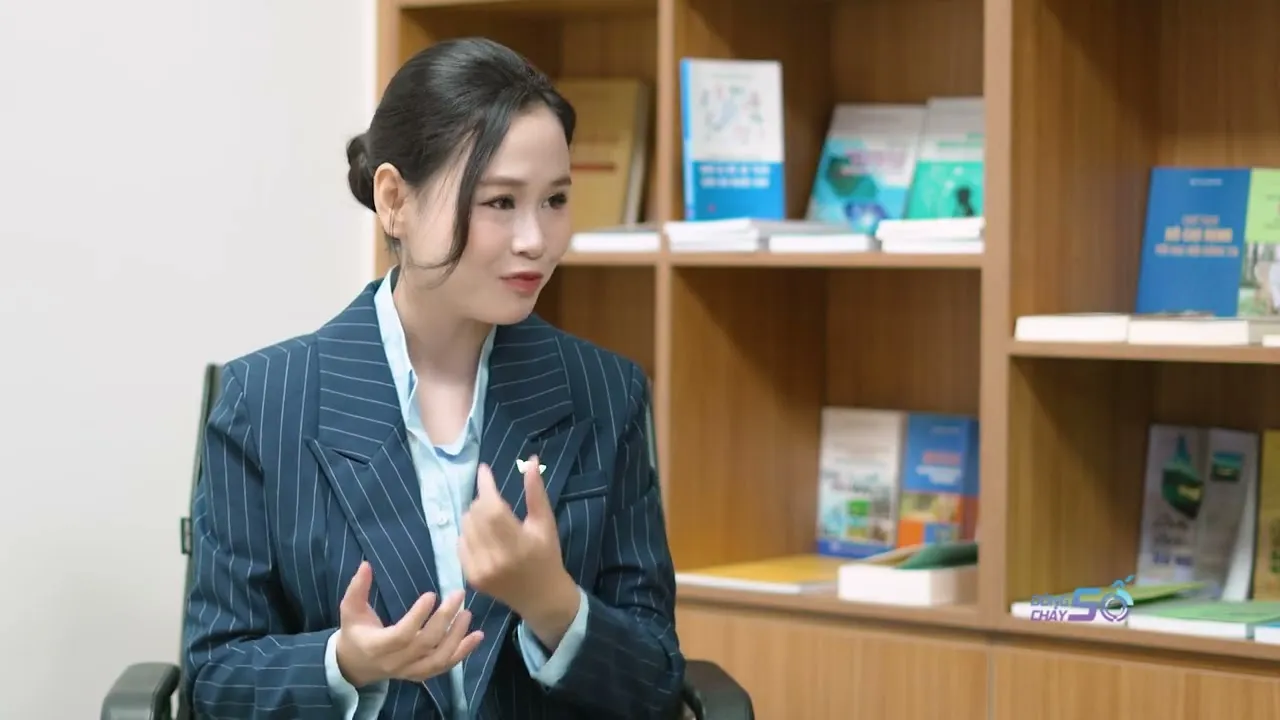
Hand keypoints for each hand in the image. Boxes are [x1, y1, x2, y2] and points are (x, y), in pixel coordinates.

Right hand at [335, 561, 483, 687]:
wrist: (354, 666)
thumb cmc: (354, 632)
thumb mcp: (349, 610)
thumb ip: (357, 588)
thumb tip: (366, 564)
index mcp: (376, 646)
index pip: (401, 635)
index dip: (418, 617)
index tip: (431, 595)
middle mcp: (395, 662)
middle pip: (425, 644)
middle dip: (444, 619)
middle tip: (457, 595)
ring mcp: (409, 671)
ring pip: (438, 659)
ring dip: (457, 637)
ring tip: (467, 613)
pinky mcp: (420, 674)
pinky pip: (444, 666)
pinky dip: (463, 652)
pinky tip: (477, 636)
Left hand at [459, 456, 575, 623]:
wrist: (541, 597)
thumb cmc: (547, 556)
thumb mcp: (546, 523)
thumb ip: (536, 492)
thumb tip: (532, 461)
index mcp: (519, 544)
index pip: (493, 508)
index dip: (486, 486)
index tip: (484, 471)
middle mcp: (497, 558)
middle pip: (477, 515)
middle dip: (483, 500)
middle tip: (494, 500)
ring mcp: (481, 570)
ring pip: (466, 527)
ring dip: (474, 515)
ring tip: (490, 518)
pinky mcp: (472, 577)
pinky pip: (460, 544)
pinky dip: (468, 534)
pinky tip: (483, 537)